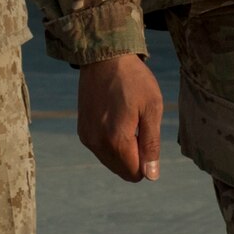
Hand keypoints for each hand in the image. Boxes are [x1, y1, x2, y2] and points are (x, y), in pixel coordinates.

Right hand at [77, 55, 163, 181]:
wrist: (104, 57)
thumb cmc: (133, 80)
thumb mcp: (151, 109)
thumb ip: (151, 145)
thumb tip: (151, 176)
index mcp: (116, 140)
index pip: (135, 174)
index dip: (147, 160)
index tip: (147, 135)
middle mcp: (97, 143)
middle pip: (122, 170)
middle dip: (135, 157)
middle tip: (138, 126)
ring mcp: (87, 137)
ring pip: (110, 161)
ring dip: (122, 150)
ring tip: (126, 120)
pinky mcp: (82, 130)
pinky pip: (100, 149)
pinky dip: (110, 142)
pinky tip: (115, 118)